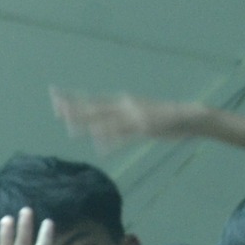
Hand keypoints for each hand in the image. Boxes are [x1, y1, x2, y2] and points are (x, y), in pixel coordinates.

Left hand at [50, 89, 200, 149]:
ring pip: (107, 121)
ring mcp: (135, 117)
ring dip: (89, 125)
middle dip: (75, 108)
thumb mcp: (138, 118)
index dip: (72, 98)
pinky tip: (102, 148)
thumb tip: (97, 135)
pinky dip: (113, 141)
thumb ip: (118, 126)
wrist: (191, 116)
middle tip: (54, 107)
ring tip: (70, 129)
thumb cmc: (164, 118)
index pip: (91, 100)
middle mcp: (126, 106)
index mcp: (123, 102)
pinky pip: (126, 136)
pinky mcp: (146, 128)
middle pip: (95, 108)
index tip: (54, 95)